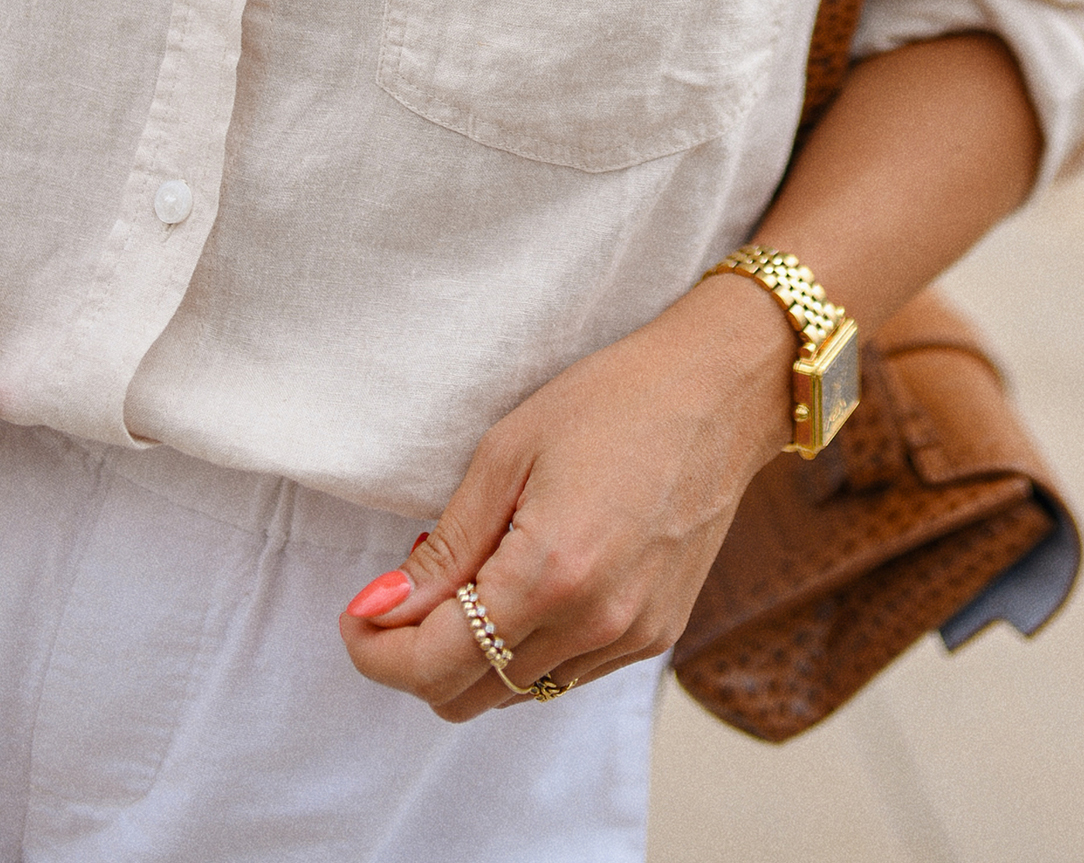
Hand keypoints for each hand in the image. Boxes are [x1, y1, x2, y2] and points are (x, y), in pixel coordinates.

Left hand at [339, 274, 793, 719]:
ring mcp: (632, 638)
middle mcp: (595, 625)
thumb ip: (444, 548)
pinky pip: (565, 673)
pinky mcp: (656, 635)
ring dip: (474, 653)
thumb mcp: (507, 453)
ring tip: (478, 570)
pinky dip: (528, 646)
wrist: (721, 390)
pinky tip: (530, 579)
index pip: (431, 666)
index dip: (375, 650)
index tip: (358, 612)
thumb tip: (381, 610)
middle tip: (408, 587)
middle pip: (465, 696)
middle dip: (417, 656)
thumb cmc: (614, 399)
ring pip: (514, 693)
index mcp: (550, 576)